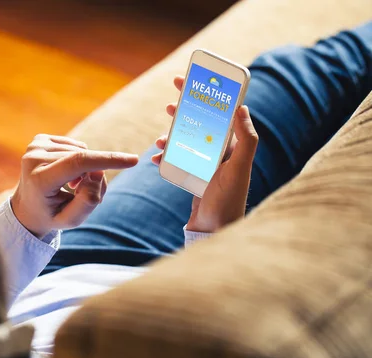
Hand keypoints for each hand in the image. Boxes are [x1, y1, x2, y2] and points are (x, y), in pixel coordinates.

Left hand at [12, 134, 138, 236]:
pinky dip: (77, 160)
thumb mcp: (70, 220)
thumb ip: (88, 201)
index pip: (78, 163)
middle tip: (83, 194)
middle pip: (83, 160)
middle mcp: (33, 158)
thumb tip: (98, 172)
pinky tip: (65, 174)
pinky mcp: (39, 139)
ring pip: (82, 151)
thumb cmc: (51, 215)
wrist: (26, 207)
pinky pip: (75, 146)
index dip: (107, 159)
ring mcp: (35, 146)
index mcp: (39, 180)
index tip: (132, 160)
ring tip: (71, 186)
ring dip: (85, 169)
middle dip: (95, 175)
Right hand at [152, 76, 258, 232]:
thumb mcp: (239, 168)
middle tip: (170, 99)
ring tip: (160, 138)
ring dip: (171, 135)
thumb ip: (246, 139)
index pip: (219, 113)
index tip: (191, 82)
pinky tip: (155, 160)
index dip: (206, 95)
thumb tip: (242, 107)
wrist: (214, 230)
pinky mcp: (194, 177)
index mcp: (233, 146)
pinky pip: (176, 160)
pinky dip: (165, 158)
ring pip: (185, 141)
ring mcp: (205, 165)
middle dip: (185, 110)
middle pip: (200, 123)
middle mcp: (220, 153)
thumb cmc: (228, 200)